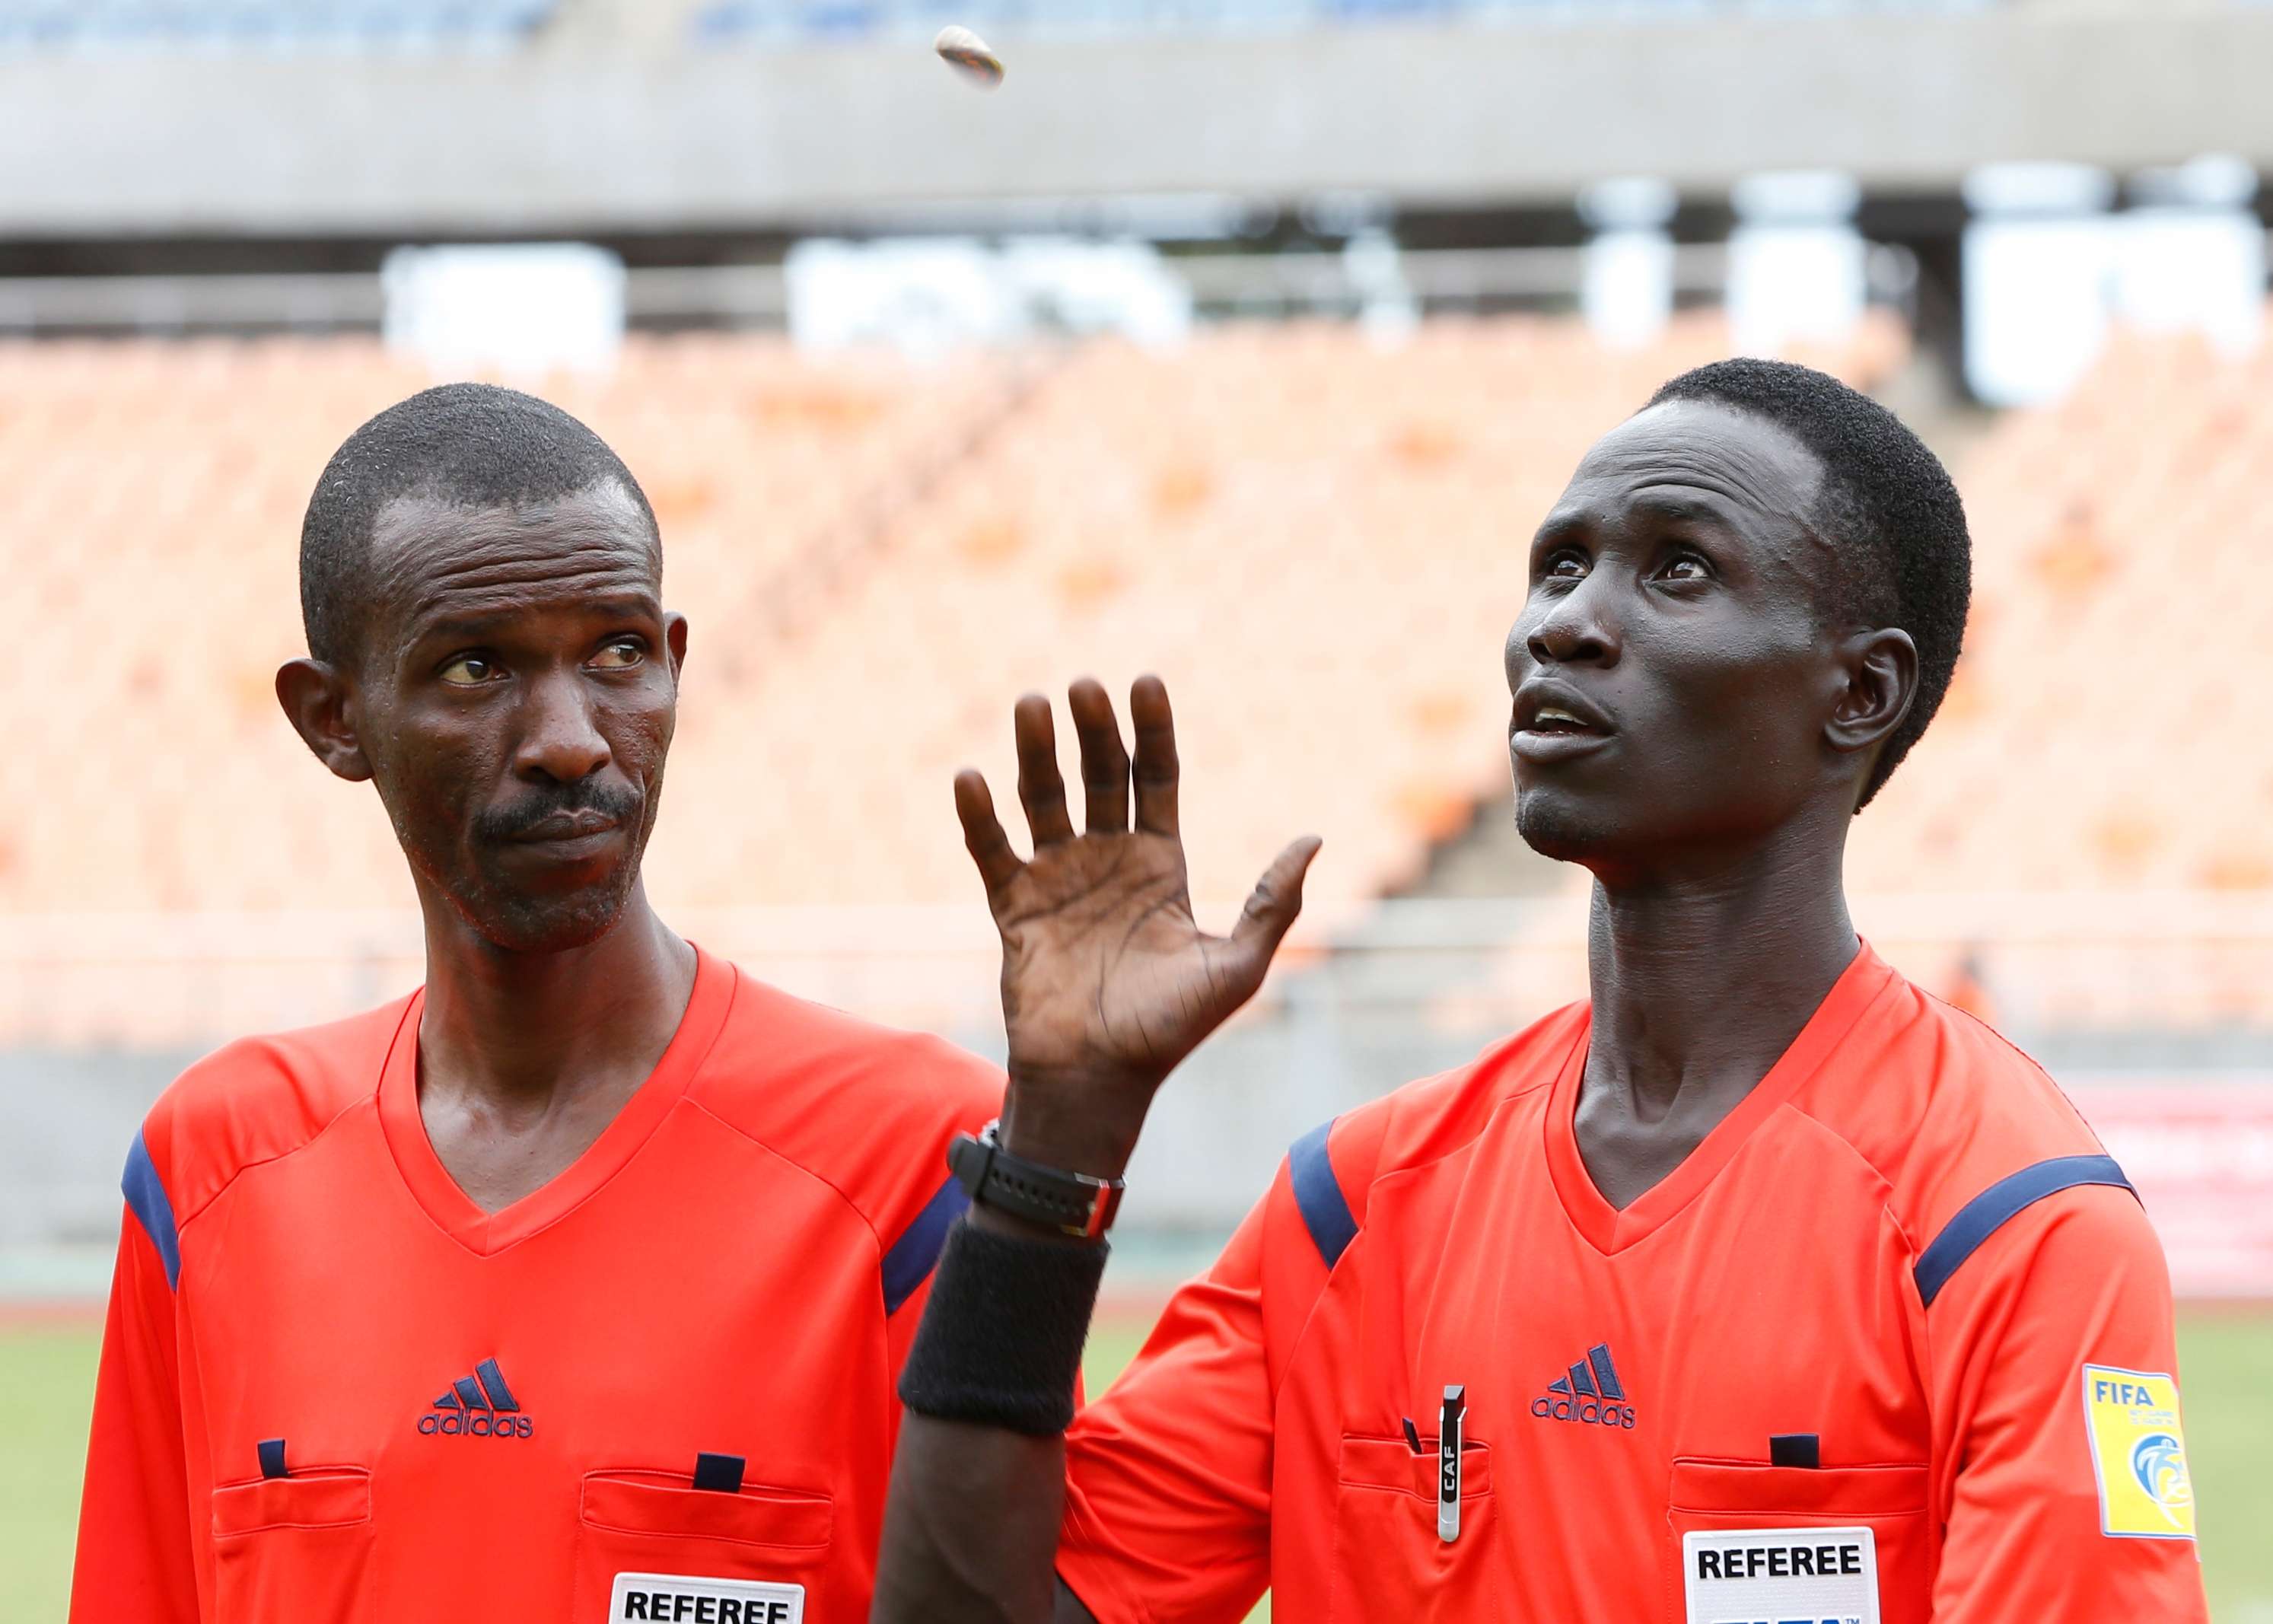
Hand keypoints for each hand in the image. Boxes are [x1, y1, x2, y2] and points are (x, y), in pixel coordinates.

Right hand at [955, 675, 1320, 1178]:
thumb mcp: (1237, 965)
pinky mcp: (1013, 909)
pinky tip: (971, 777)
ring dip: (1036, 752)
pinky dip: (979, 817)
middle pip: (1098, 776)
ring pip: (1043, 799)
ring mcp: (1057, 881)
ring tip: (1031, 704)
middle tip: (1083, 686)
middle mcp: (1107, 861)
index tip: (1145, 682)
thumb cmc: (1171, 1031)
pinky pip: (992, 852)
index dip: (1152, 731)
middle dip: (1092, 730)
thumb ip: (1273, 902)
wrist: (1100, 1082)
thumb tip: (1315, 836)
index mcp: (1161, 865)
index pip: (1156, 779)